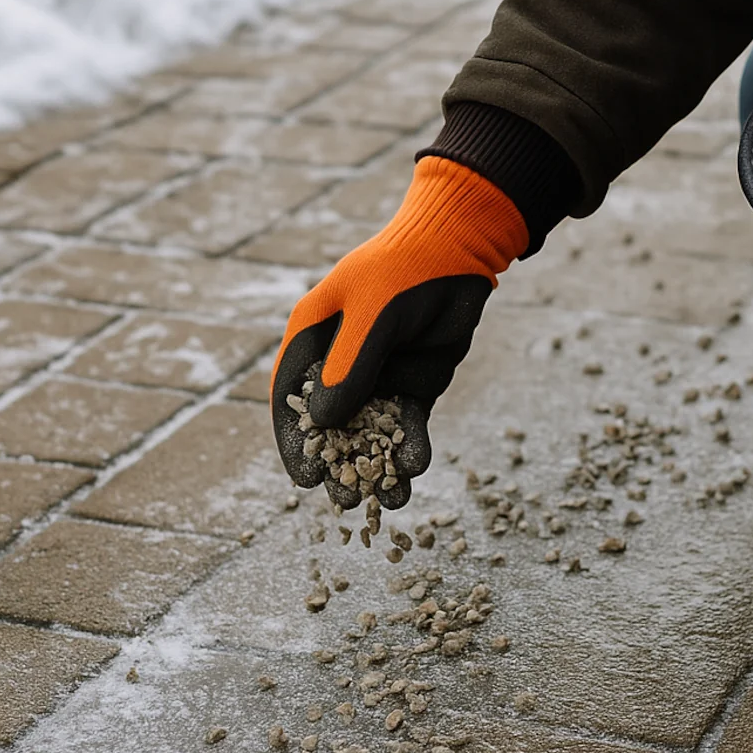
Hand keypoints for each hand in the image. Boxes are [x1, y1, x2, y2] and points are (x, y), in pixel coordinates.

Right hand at [271, 157, 528, 509]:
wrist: (459, 251)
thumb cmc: (404, 270)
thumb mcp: (371, 315)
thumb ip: (350, 368)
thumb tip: (325, 424)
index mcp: (312, 339)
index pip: (292, 400)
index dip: (296, 441)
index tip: (306, 478)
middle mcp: (339, 364)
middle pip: (331, 426)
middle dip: (339, 464)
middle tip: (348, 500)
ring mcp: (378, 377)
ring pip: (371, 432)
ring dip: (377, 466)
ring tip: (388, 500)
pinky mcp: (414, 386)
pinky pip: (407, 425)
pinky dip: (410, 448)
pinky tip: (415, 469)